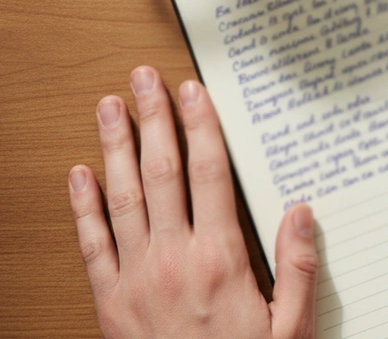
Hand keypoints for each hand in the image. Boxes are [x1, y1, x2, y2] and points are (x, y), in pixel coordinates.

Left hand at [68, 66, 317, 337]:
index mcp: (220, 258)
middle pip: (162, 172)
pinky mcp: (108, 302)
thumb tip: (303, 211)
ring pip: (122, 197)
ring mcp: (135, 278)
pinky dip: (82, 206)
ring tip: (110, 107)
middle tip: (143, 79)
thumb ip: (299, 268)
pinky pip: (91, 244)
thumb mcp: (291, 330)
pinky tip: (79, 173)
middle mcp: (173, 259)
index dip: (200, 127)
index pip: (210, 174)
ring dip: (114, 147)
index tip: (193, 93)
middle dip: (153, 119)